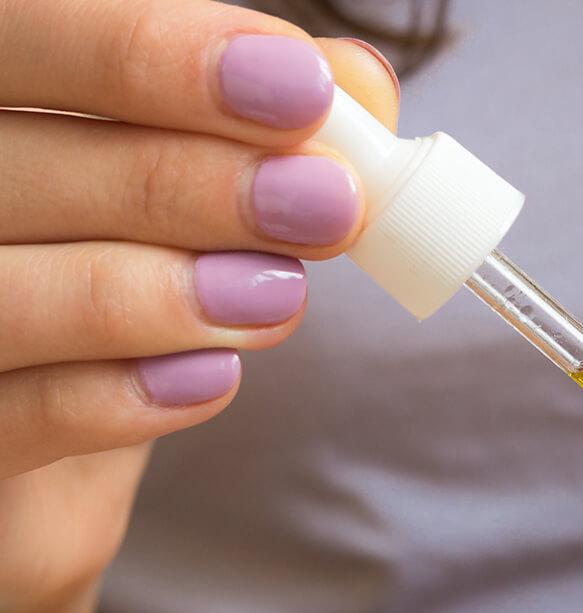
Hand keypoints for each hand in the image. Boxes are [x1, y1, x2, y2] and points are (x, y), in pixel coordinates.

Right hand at [0, 0, 398, 612]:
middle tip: (329, 206)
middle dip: (189, 180)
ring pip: (8, 296)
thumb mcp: (188, 193)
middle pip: (22, 162)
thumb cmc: (121, 273)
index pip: (33, 35)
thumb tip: (359, 84)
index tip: (304, 91)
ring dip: (162, 294)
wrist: (62, 413)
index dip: (157, 54)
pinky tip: (211, 379)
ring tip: (279, 299)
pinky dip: (118, 399)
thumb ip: (260, 128)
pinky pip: (16, 415)